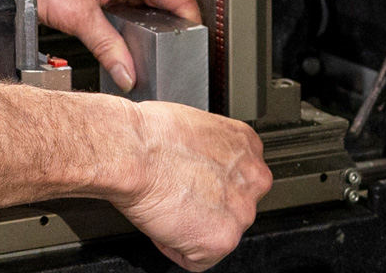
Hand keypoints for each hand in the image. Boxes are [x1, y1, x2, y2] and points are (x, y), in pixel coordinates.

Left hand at [0, 0, 199, 90]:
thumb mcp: (77, 16)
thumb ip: (108, 47)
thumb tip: (128, 72)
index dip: (190, 23)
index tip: (193, 46)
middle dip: (166, 26)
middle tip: (166, 55)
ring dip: (144, 20)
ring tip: (142, 47)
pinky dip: (126, 13)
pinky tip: (119, 30)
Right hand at [109, 100, 272, 270]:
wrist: (132, 152)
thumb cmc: (149, 135)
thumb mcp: (195, 126)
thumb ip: (210, 150)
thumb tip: (200, 163)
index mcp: (247, 146)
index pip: (238, 176)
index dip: (209, 182)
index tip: (193, 182)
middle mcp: (253, 179)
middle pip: (233, 206)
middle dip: (206, 206)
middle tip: (177, 196)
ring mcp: (241, 212)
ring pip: (219, 233)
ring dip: (192, 227)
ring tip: (167, 206)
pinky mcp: (222, 240)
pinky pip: (197, 259)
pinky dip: (174, 248)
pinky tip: (162, 223)